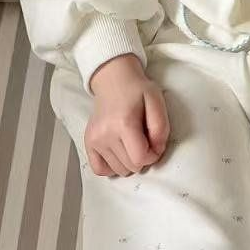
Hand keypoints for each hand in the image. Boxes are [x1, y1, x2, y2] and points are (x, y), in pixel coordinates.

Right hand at [85, 54, 170, 177]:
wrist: (113, 79)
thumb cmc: (137, 90)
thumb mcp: (157, 101)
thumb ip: (161, 128)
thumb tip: (157, 150)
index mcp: (123, 123)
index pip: (140, 159)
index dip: (153, 155)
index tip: (154, 143)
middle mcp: (105, 134)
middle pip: (130, 167)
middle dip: (142, 158)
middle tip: (144, 139)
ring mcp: (94, 139)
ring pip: (118, 170)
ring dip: (129, 161)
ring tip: (131, 142)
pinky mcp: (88, 142)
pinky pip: (99, 170)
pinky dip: (111, 167)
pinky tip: (119, 153)